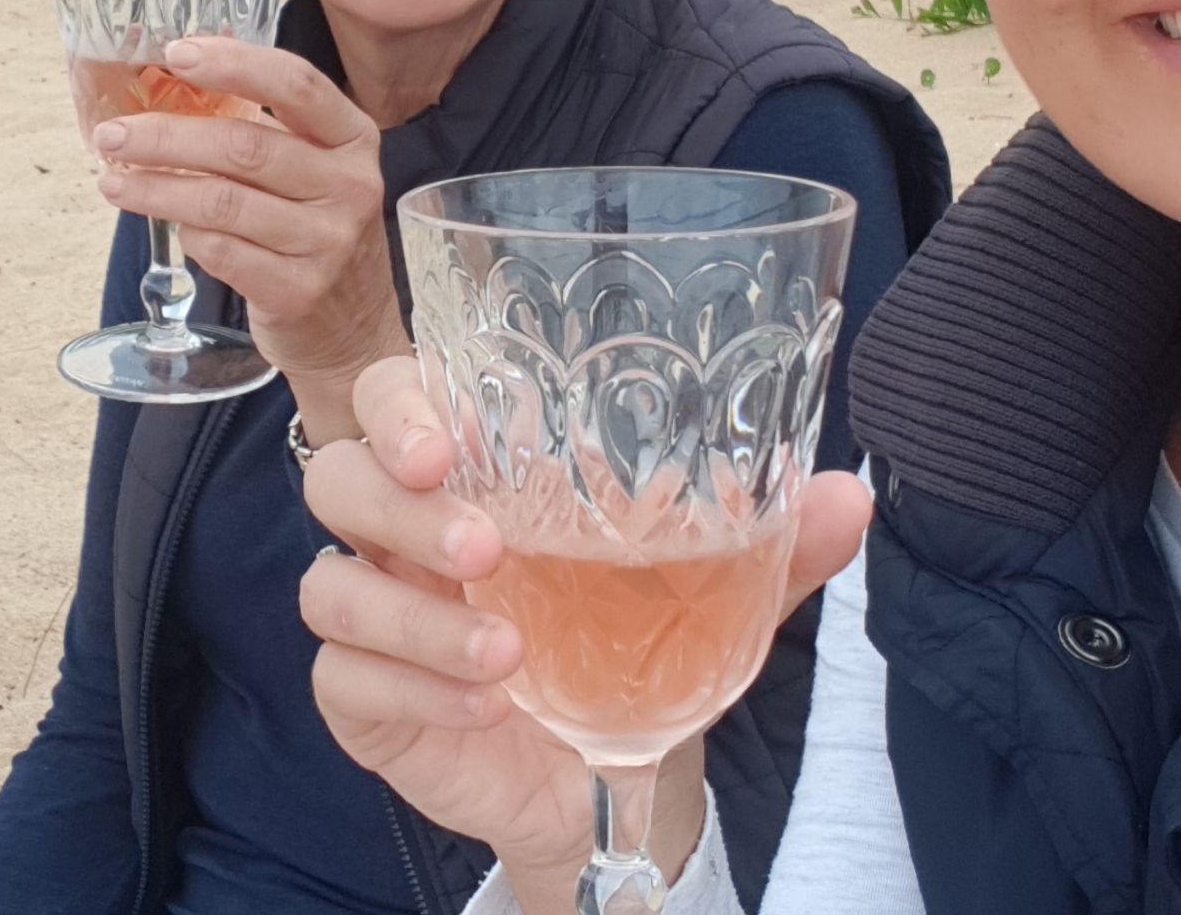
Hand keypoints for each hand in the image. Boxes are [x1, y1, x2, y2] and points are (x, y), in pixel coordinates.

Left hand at [89, 36, 398, 439]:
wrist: (353, 328)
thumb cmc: (314, 231)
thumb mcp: (312, 171)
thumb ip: (262, 130)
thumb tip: (173, 82)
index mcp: (353, 139)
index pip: (296, 84)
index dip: (233, 62)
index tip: (175, 53)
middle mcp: (349, 186)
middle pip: (244, 146)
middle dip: (166, 137)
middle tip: (111, 135)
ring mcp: (327, 242)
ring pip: (222, 202)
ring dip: (156, 189)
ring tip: (113, 182)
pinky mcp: (298, 290)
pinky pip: (221, 251)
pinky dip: (185, 235)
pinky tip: (167, 226)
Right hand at [298, 356, 875, 904]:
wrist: (611, 780)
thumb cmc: (630, 652)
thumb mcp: (706, 597)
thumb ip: (769, 546)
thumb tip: (849, 496)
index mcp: (468, 476)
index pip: (392, 399)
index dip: (397, 406)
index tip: (444, 442)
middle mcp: (403, 533)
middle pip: (336, 478)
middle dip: (397, 506)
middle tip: (485, 549)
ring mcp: (375, 615)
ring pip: (330, 585)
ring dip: (414, 618)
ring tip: (508, 654)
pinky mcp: (362, 699)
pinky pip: (343, 679)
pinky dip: (412, 688)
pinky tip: (486, 706)